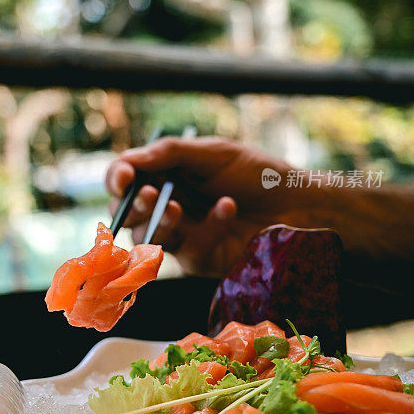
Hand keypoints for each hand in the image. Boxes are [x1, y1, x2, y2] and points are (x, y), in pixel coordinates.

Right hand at [106, 136, 297, 275]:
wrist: (297, 202)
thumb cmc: (256, 173)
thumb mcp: (213, 153)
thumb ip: (169, 153)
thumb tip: (128, 160)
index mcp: (165, 175)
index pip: (124, 179)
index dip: (116, 179)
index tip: (124, 178)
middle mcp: (167, 206)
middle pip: (127, 214)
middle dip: (134, 206)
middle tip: (150, 195)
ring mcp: (183, 236)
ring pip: (150, 238)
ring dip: (161, 221)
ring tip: (179, 207)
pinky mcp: (201, 260)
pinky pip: (190, 251)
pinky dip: (207, 228)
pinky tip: (227, 208)